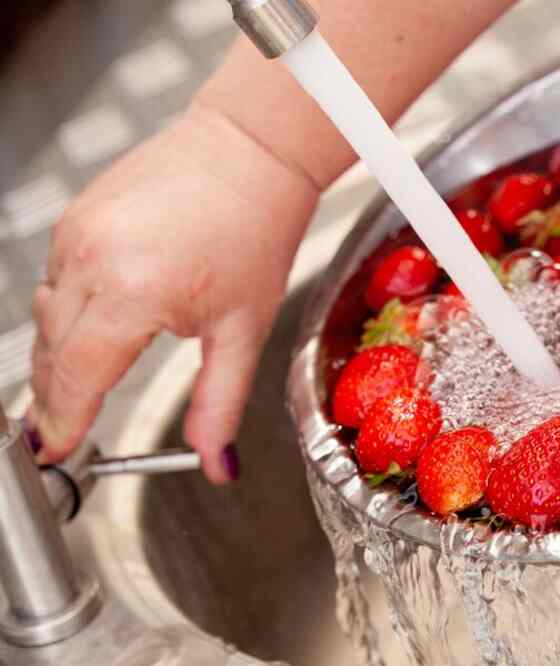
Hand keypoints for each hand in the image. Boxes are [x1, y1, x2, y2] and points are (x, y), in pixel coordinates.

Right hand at [29, 103, 318, 482]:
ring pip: (47, 314)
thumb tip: (215, 460)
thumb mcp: (244, 328)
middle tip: (60, 430)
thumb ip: (221, 401)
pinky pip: (56, 277)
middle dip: (53, 396)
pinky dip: (66, 310)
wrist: (252, 149)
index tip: (56, 450)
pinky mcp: (77, 213)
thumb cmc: (256, 227)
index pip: (77, 376)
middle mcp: (92, 259)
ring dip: (57, 354)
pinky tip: (91, 324)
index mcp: (133, 292)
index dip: (63, 421)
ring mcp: (78, 231)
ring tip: (74, 386)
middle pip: (51, 351)